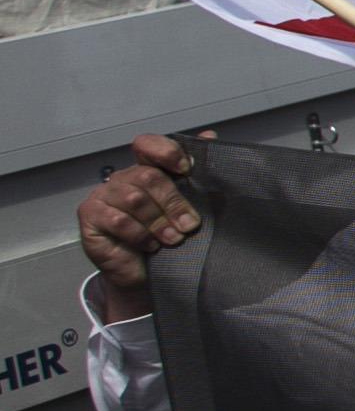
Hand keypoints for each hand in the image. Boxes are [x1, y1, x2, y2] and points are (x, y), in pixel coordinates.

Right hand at [75, 133, 200, 322]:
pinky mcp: (89, 215)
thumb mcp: (183, 209)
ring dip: (158, 222)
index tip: (186, 168)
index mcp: (143, 171)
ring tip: (172, 238)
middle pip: (148, 177)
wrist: (140, 274)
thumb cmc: (163, 239)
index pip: (147, 145)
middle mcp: (121, 179)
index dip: (166, 152)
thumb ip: (194, 176)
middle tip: (188, 225)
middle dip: (173, 202)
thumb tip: (210, 136)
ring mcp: (102, 196)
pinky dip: (140, 234)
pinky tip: (150, 244)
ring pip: (134, 199)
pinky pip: (118, 220)